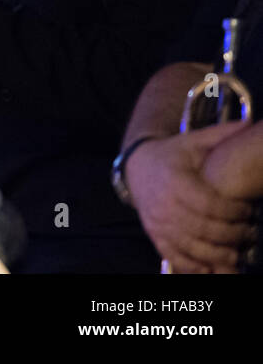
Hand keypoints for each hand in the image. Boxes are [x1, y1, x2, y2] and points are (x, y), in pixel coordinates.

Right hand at [126, 124, 254, 272]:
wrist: (137, 166)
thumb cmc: (172, 155)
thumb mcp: (193, 141)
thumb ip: (220, 134)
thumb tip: (249, 122)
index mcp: (175, 181)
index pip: (211, 204)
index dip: (235, 212)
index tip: (250, 211)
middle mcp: (163, 204)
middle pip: (204, 229)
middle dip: (233, 235)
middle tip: (250, 232)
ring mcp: (157, 222)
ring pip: (192, 247)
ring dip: (219, 254)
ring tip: (237, 251)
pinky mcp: (155, 235)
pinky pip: (175, 256)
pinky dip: (195, 265)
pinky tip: (213, 266)